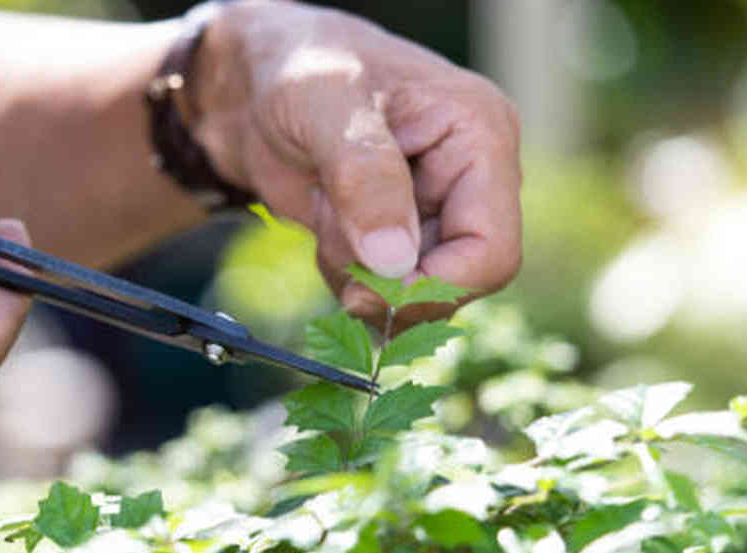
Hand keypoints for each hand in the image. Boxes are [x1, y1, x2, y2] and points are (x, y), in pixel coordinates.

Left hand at [192, 0, 521, 328]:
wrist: (254, 80)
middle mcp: (467, 182)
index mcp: (480, 137)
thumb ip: (363, 176)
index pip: (492, 249)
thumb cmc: (299, 64)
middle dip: (383, 276)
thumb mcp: (326, 103)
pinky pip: (377, 289)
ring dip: (353, 268)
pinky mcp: (393, 235)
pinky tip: (322, 214)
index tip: (367, 290)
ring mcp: (431, 212)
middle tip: (329, 225)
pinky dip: (340, 268)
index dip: (434, 286)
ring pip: (409, 294)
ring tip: (324, 201)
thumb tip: (394, 258)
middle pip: (452, 283)